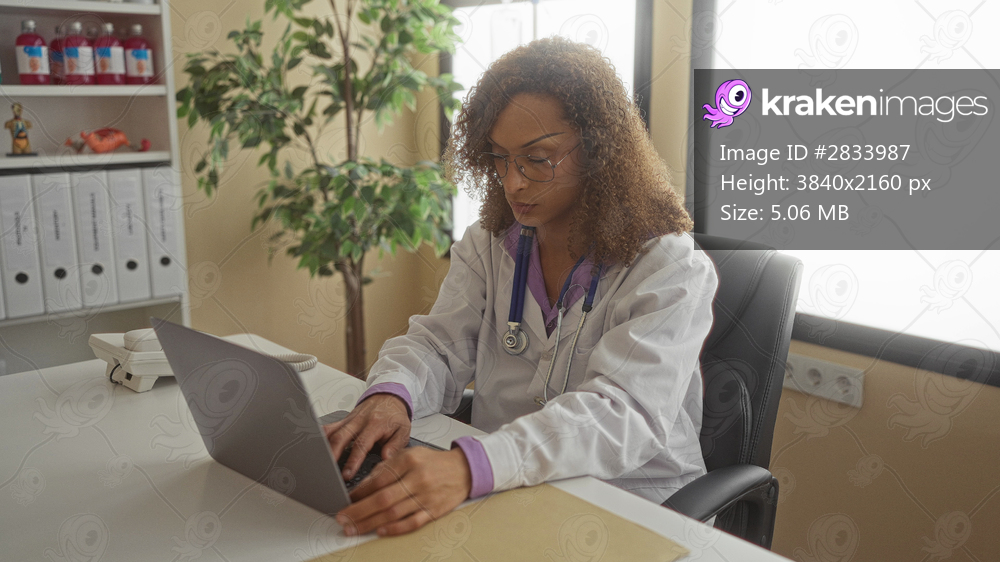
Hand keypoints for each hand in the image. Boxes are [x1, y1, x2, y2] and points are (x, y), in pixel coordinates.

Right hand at [324, 394, 409, 479]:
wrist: (389, 397)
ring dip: (324, 447)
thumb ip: (395, 446)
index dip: (353, 460)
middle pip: (340, 437)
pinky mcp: (343, 420)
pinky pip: (329, 427)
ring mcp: (349, 420)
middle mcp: (359, 421)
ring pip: (331, 432)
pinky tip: (314, 447)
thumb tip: (386, 459)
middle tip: (329, 472)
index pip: (361, 444)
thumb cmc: (395, 416)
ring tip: (319, 463)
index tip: (347, 474)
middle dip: (333, 455)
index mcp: (375, 424)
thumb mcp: (403, 430)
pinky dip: (320, 437)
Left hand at [336, 447, 471, 536]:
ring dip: (370, 523)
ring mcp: (427, 496)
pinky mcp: (435, 510)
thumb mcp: (409, 455)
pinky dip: (395, 528)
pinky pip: (412, 522)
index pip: (378, 479)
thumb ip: (386, 468)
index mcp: (409, 460)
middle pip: (383, 499)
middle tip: (343, 519)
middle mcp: (418, 478)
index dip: (359, 492)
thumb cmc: (434, 462)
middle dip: (359, 511)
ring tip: (354, 528)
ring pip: (394, 513)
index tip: (346, 500)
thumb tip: (363, 486)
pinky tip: (380, 531)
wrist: (464, 469)